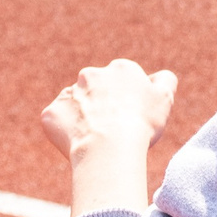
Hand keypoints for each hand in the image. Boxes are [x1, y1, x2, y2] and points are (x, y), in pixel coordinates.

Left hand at [42, 59, 178, 216]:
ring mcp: (68, 93)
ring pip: (76, 105)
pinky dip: (66, 132)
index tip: (132, 118)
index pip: (124, 82)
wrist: (108, 148)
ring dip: (83, 117)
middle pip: (98, 90)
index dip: (128, 101)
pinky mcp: (51, 113)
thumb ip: (165, 81)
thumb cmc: (140, 124)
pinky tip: (79, 144)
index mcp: (121, 69)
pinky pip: (58, 122)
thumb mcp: (165, 98)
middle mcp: (91, 74)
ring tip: (95, 140)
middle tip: (112, 130)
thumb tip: (159, 76)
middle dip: (103, 105)